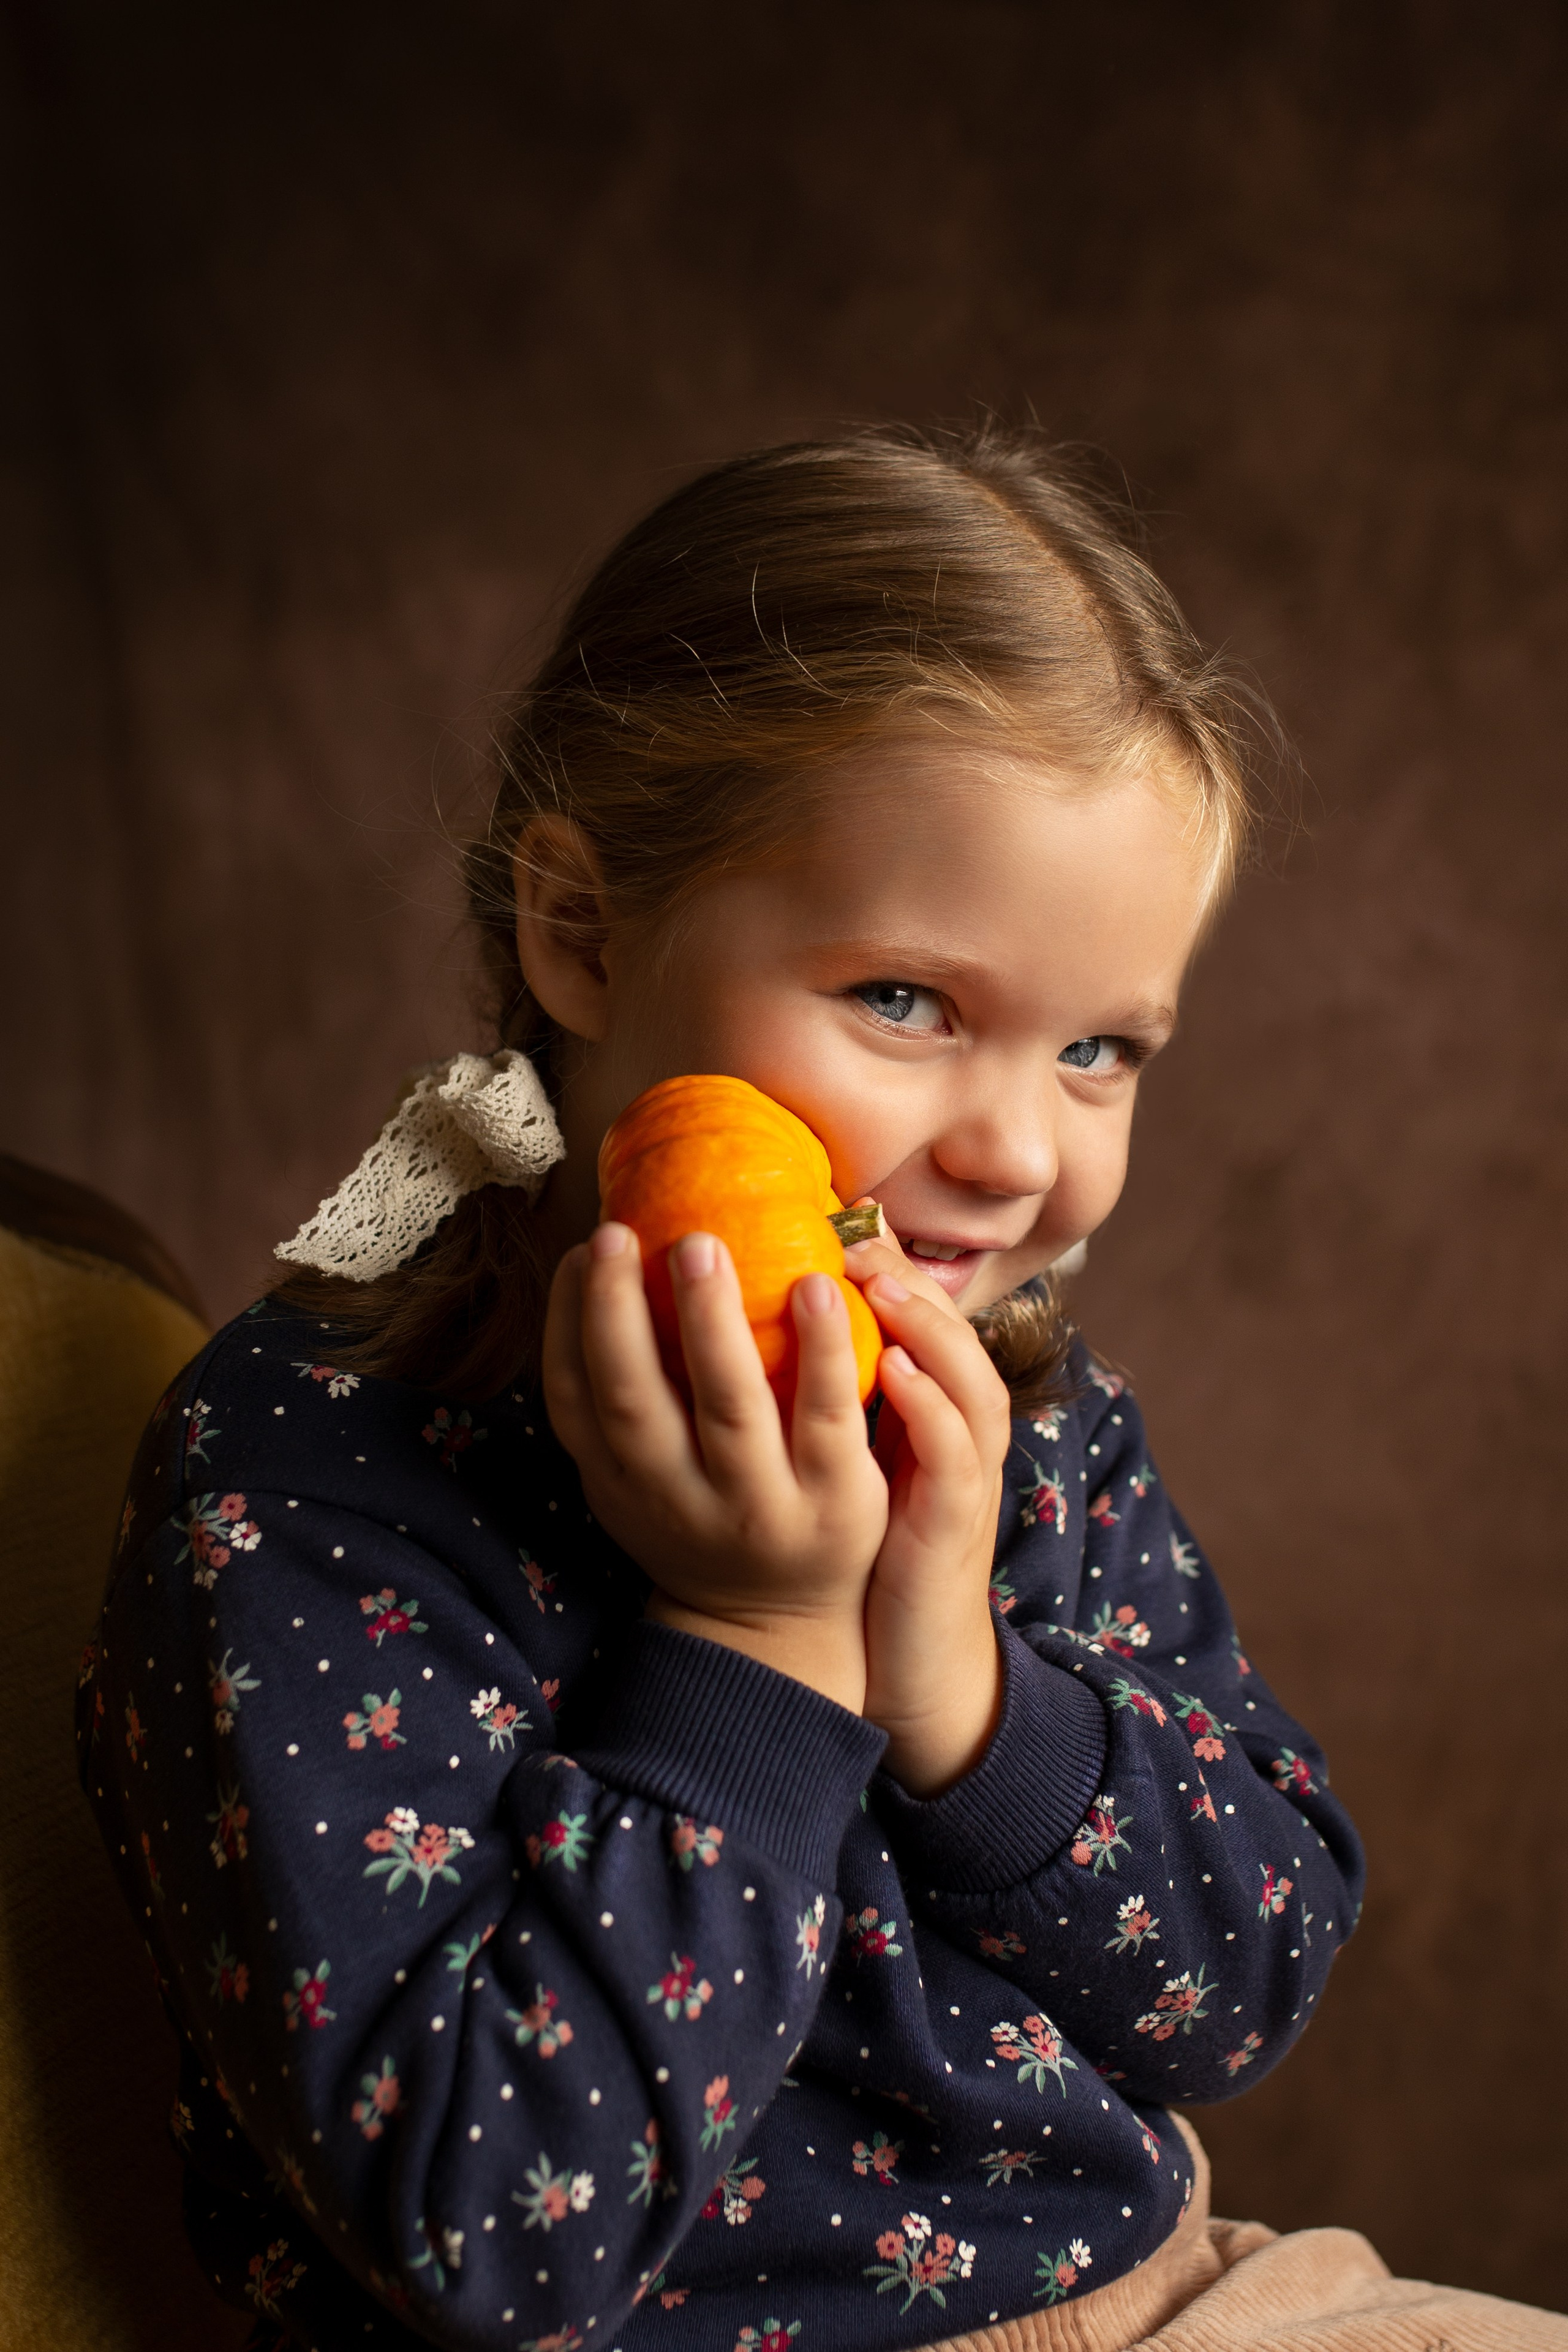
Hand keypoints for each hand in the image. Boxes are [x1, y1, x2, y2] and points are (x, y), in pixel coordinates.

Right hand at [543, 1224, 888, 1712]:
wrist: (778, 1627)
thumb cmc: (701, 1519)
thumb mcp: (634, 1480)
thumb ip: (614, 1403)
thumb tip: (599, 1272)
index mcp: (620, 1483)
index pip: (573, 1401)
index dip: (566, 1324)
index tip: (582, 1249)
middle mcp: (678, 1498)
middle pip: (635, 1402)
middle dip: (619, 1314)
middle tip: (620, 1232)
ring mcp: (759, 1504)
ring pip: (729, 1408)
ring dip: (712, 1322)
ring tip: (701, 1244)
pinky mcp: (836, 1502)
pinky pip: (827, 1416)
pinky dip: (821, 1350)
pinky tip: (818, 1287)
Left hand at [842, 1231, 1011, 1795]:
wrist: (909, 1649)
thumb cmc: (867, 1537)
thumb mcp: (845, 1449)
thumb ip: (820, 1385)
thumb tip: (747, 1316)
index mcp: (925, 1401)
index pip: (914, 1311)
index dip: (878, 1257)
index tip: (825, 1210)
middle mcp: (955, 1423)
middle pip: (945, 1326)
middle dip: (899, 1271)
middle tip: (845, 1228)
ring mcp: (964, 1469)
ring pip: (966, 1376)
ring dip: (922, 1322)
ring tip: (871, 1278)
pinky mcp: (957, 1520)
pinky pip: (954, 1454)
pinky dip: (932, 1408)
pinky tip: (899, 1373)